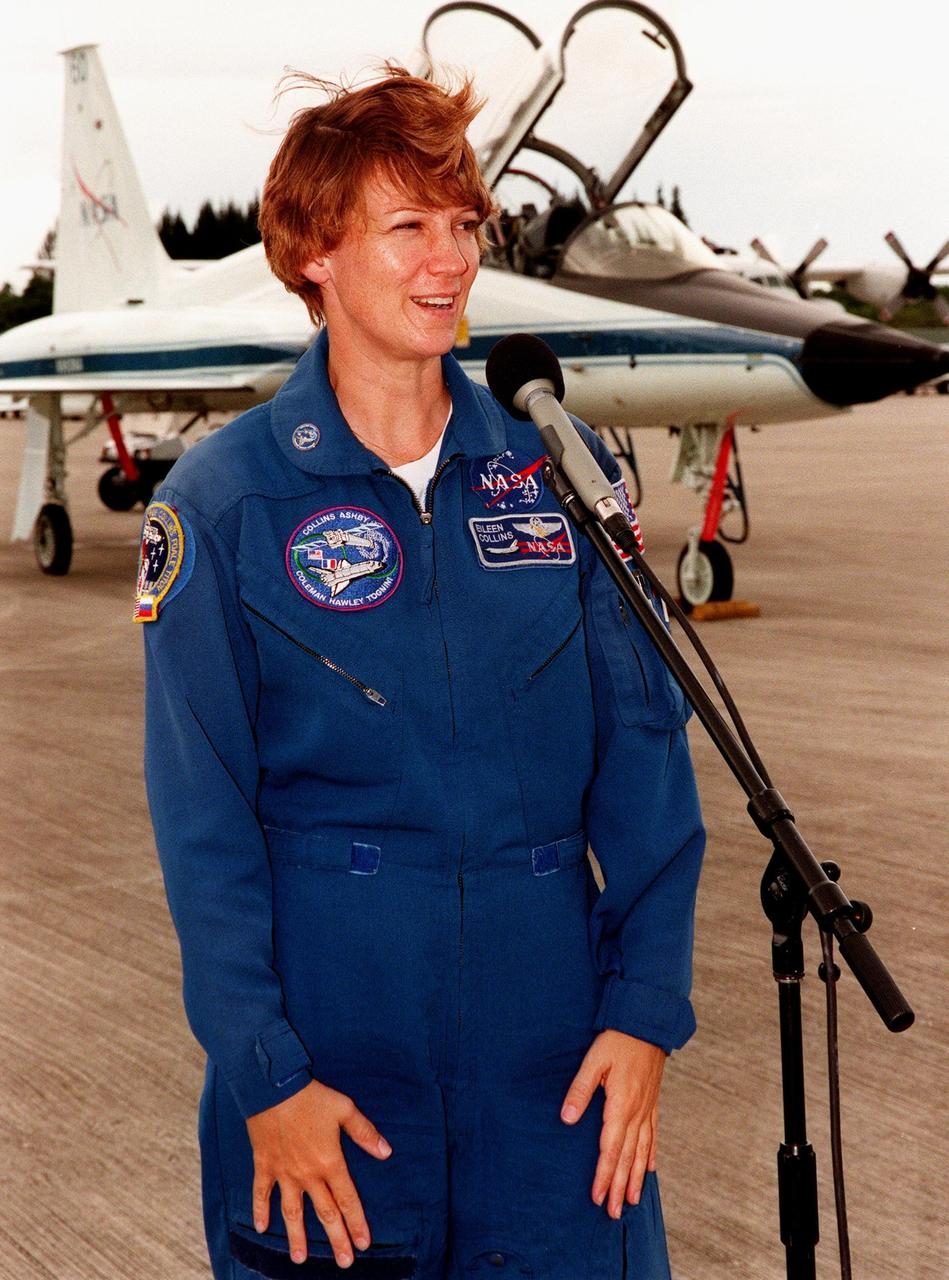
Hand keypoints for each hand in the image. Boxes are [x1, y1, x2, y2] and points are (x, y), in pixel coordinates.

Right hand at [246, 1078, 391, 1268]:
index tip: (364, 1243)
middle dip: (336, 1239)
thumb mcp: (345, 1110)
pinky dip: (260, 1211)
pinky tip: (261, 1228)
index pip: (348, 1199)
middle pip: (325, 1213)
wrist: (273, 1088)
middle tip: (344, 1263)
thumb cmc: (312, 1097)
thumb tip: (386, 1152)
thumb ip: (365, 1133)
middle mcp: (308, 1174)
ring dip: (297, 1237)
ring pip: (292, 1212)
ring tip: (300, 1259)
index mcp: (330, 1162)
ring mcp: (284, 1173)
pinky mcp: (264, 1165)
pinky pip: (261, 1193)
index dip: (357, 1222)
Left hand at [560, 1030, 665, 1217]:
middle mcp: (637, 1112)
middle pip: (627, 1157)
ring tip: (631, 1201)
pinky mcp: (652, 1102)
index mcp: (621, 1105)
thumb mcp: (593, 1061)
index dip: (604, 1175)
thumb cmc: (617, 1040)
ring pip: (642, 1151)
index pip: (610, 1149)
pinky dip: (650, 1155)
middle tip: (613, 1213)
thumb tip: (567, 1118)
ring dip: (635, 1178)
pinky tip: (649, 1169)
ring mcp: (647, 1108)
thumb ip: (580, 1090)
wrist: (647, 1023)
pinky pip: (653, 1135)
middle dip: (619, 1187)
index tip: (598, 1197)